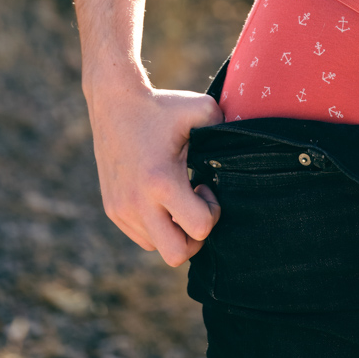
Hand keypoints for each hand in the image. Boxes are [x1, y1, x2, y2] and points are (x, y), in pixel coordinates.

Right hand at [87, 79, 223, 266]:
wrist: (114, 103)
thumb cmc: (162, 107)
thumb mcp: (202, 109)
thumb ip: (227, 130)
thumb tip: (246, 148)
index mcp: (161, 181)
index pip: (199, 228)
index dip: (212, 213)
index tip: (205, 186)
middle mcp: (138, 202)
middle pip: (176, 255)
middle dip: (194, 237)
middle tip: (195, 207)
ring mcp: (122, 209)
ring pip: (157, 247)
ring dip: (173, 231)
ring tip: (176, 199)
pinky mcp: (113, 209)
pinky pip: (141, 236)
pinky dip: (155, 226)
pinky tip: (160, 198)